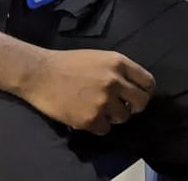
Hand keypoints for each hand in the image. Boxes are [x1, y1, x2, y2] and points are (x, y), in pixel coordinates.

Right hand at [18, 49, 155, 134]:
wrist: (40, 74)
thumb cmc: (68, 63)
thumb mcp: (100, 58)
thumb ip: (119, 70)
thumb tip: (133, 87)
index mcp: (118, 62)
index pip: (148, 82)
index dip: (145, 91)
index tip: (137, 96)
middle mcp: (114, 81)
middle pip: (141, 102)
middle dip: (134, 107)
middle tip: (122, 107)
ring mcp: (103, 101)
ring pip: (123, 118)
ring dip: (113, 116)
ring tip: (98, 109)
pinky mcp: (90, 118)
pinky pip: (105, 129)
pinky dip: (97, 126)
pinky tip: (86, 115)